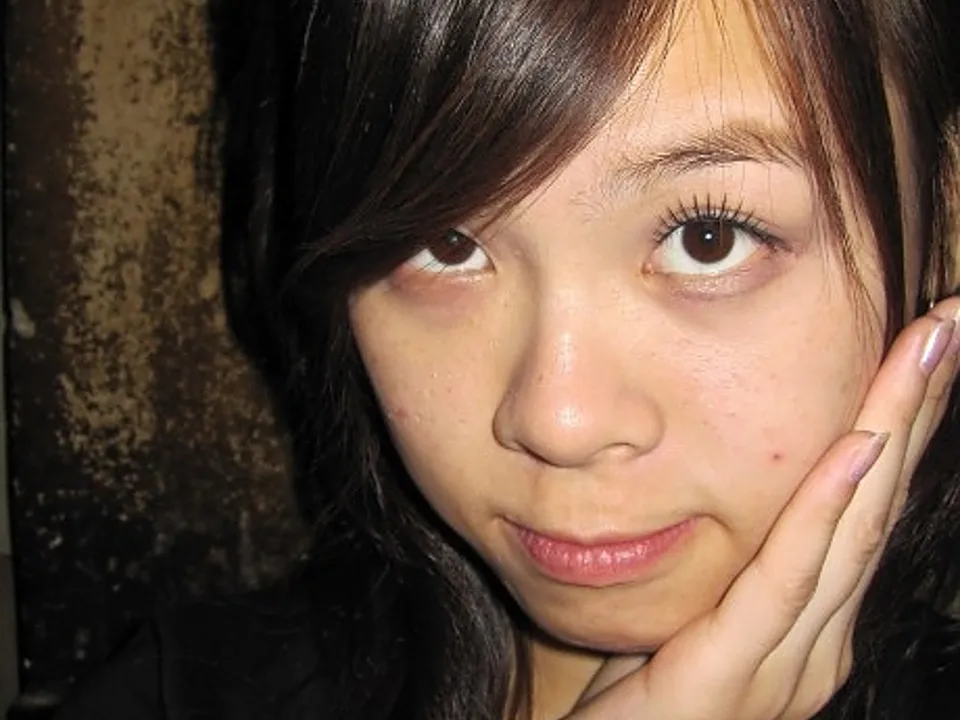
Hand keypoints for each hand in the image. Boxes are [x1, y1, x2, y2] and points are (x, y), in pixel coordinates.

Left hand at [566, 298, 959, 719]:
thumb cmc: (641, 694)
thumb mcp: (699, 612)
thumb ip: (740, 569)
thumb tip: (761, 498)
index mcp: (810, 624)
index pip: (865, 506)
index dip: (902, 422)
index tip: (926, 345)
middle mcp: (817, 642)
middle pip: (876, 504)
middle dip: (914, 408)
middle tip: (948, 321)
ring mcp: (785, 665)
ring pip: (848, 529)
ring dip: (890, 430)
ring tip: (924, 350)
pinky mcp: (734, 675)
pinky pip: (786, 578)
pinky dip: (825, 509)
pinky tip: (856, 444)